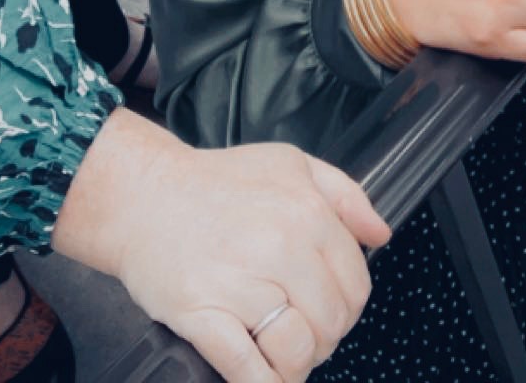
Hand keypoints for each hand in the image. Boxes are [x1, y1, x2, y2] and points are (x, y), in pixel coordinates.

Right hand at [54, 111, 387, 382]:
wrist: (144, 195)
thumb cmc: (216, 182)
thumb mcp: (291, 164)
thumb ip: (345, 196)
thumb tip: (381, 235)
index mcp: (306, 213)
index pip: (355, 285)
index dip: (346, 306)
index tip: (329, 309)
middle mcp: (280, 248)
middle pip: (331, 324)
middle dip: (323, 338)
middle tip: (304, 333)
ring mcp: (241, 284)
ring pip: (296, 351)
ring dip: (296, 365)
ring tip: (284, 357)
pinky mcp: (203, 315)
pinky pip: (248, 370)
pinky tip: (265, 379)